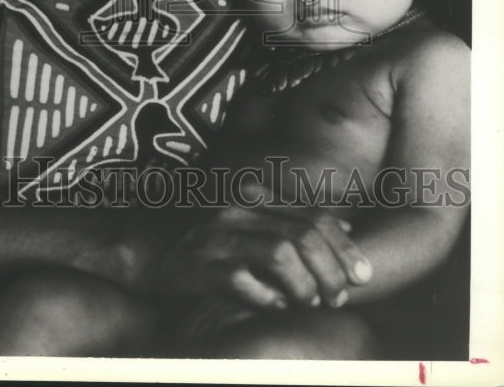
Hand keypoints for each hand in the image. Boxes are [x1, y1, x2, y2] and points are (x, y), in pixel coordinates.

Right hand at [153, 204, 372, 310]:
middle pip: (303, 235)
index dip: (345, 247)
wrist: (139, 245)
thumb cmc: (200, 236)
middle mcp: (238, 210)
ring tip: (310, 303)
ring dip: (304, 286)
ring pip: (280, 255)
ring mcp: (218, 237)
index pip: (313, 216)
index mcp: (253, 196)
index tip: (363, 274)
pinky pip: (245, 283)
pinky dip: (268, 300)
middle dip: (332, 270)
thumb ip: (290, 218)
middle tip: (339, 296)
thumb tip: (343, 225)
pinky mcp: (200, 265)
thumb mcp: (246, 217)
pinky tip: (275, 308)